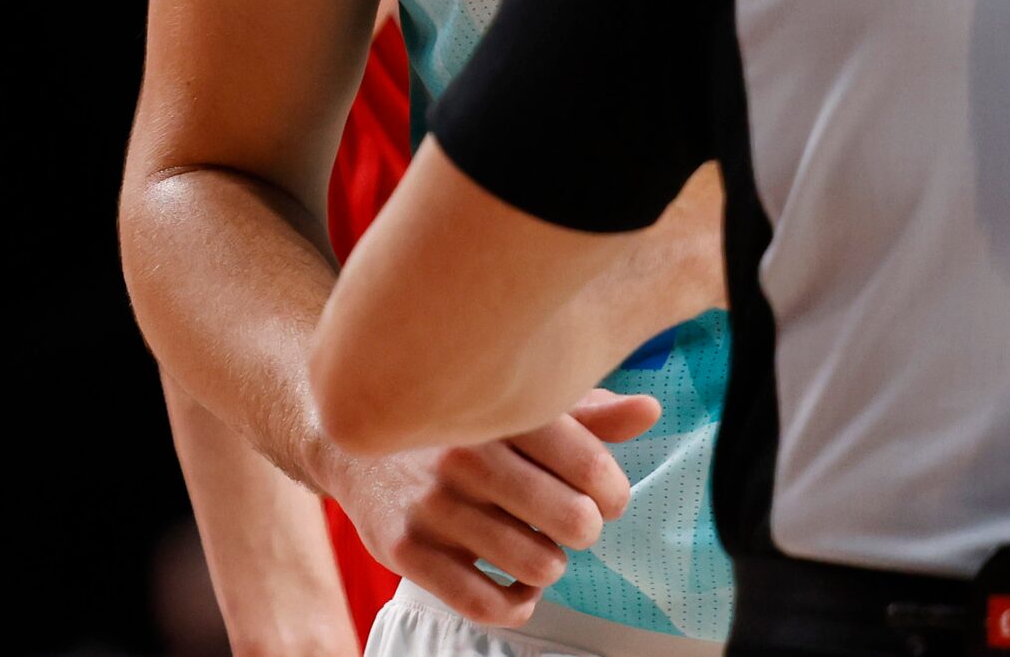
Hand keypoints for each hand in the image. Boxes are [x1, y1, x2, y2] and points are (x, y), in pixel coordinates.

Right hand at [324, 389, 658, 625]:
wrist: (359, 443)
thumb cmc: (462, 425)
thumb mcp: (523, 405)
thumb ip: (589, 413)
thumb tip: (651, 410)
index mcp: (504, 411)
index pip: (588, 462)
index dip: (613, 492)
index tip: (610, 499)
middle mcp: (467, 454)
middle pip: (570, 517)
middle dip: (586, 531)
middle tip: (577, 526)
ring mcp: (432, 504)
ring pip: (533, 563)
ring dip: (551, 566)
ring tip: (544, 552)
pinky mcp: (404, 550)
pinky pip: (482, 602)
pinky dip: (514, 604)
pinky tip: (517, 587)